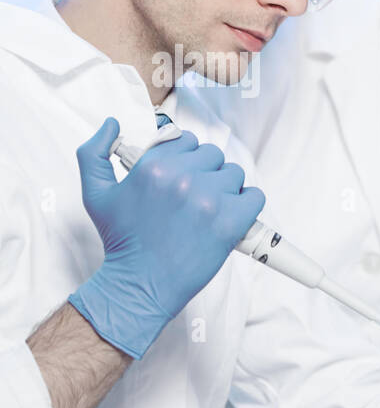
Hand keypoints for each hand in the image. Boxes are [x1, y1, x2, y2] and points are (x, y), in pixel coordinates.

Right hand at [68, 118, 264, 357]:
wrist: (140, 283)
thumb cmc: (121, 240)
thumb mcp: (96, 193)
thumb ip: (95, 153)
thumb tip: (111, 124)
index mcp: (154, 166)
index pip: (187, 140)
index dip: (186, 158)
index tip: (182, 175)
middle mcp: (184, 178)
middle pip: (213, 155)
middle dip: (205, 172)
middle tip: (192, 196)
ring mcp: (210, 199)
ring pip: (234, 174)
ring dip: (226, 188)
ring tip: (209, 209)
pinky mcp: (232, 221)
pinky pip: (255, 196)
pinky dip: (247, 205)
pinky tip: (231, 216)